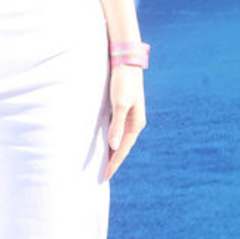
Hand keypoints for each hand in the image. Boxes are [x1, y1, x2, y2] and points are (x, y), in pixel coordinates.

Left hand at [105, 65, 145, 179]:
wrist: (126, 62)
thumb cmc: (123, 82)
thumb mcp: (120, 104)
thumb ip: (117, 125)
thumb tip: (114, 146)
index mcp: (136, 123)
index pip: (123, 149)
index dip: (114, 163)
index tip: (105, 176)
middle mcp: (135, 122)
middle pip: (123, 147)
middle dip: (115, 160)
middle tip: (103, 175)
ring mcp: (130, 116)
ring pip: (120, 139)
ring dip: (113, 151)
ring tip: (104, 163)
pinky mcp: (123, 109)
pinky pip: (116, 130)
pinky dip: (111, 139)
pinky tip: (105, 142)